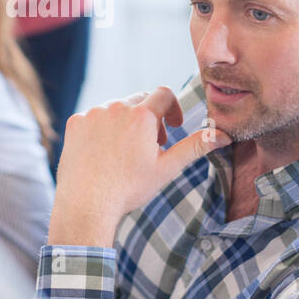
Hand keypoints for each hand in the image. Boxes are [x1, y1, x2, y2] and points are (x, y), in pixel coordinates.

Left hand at [49, 86, 230, 246]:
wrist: (87, 204)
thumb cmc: (129, 188)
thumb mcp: (167, 168)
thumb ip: (195, 146)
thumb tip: (223, 135)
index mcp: (142, 115)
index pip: (164, 94)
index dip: (172, 109)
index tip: (172, 127)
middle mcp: (116, 107)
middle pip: (140, 100)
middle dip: (149, 118)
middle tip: (150, 147)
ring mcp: (93, 113)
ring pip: (116, 108)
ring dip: (125, 123)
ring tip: (126, 152)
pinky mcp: (75, 122)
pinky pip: (94, 118)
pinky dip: (102, 129)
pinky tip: (104, 154)